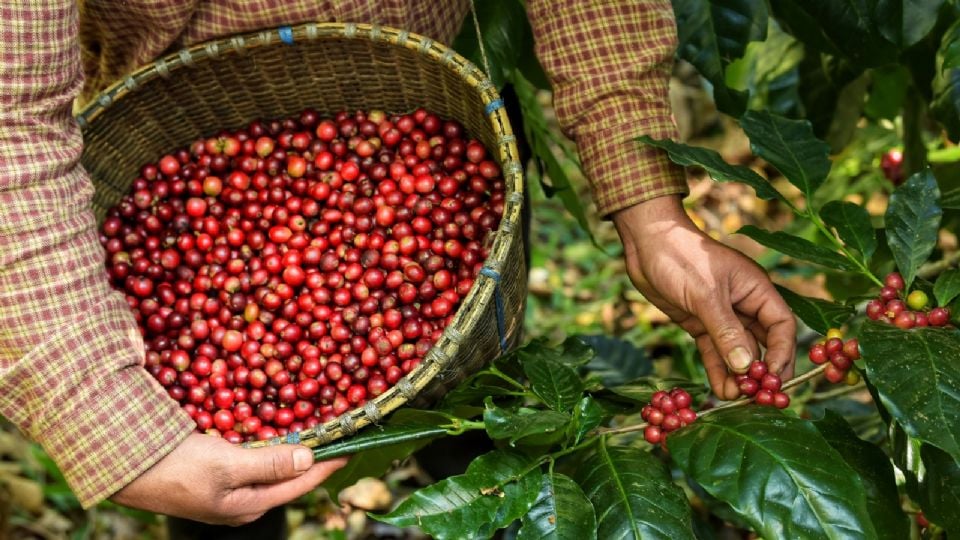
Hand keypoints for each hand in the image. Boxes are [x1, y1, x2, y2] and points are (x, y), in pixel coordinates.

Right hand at [111, 433, 347, 524]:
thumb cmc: (175, 468)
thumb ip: (269, 464)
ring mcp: (228, 489)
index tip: (351, 447)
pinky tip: (274, 431)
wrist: (123, 466)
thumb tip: (309, 458)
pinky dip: (267, 445)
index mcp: (249, 506)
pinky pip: (251, 459)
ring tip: (314, 430)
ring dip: (291, 450)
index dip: (327, 464)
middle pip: (288, 478)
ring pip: (270, 467)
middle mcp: (243, 502)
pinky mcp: (214, 474)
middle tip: (336, 435)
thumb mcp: (226, 465)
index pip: (300, 484)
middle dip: (313, 457)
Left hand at [613, 195, 795, 399]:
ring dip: (738, 376)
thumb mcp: (706, 294)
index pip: (781, 326)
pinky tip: (720, 391)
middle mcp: (744, 305)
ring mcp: (722, 316)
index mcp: (756, 289)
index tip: (773, 379)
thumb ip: (726, 331)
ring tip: (736, 399)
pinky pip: (715, 352)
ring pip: (738, 352)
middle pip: (764, 343)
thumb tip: (747, 367)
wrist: (646, 244)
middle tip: (759, 397)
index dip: (782, 353)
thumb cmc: (681, 257)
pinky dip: (718, 371)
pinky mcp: (700, 324)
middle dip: (762, 371)